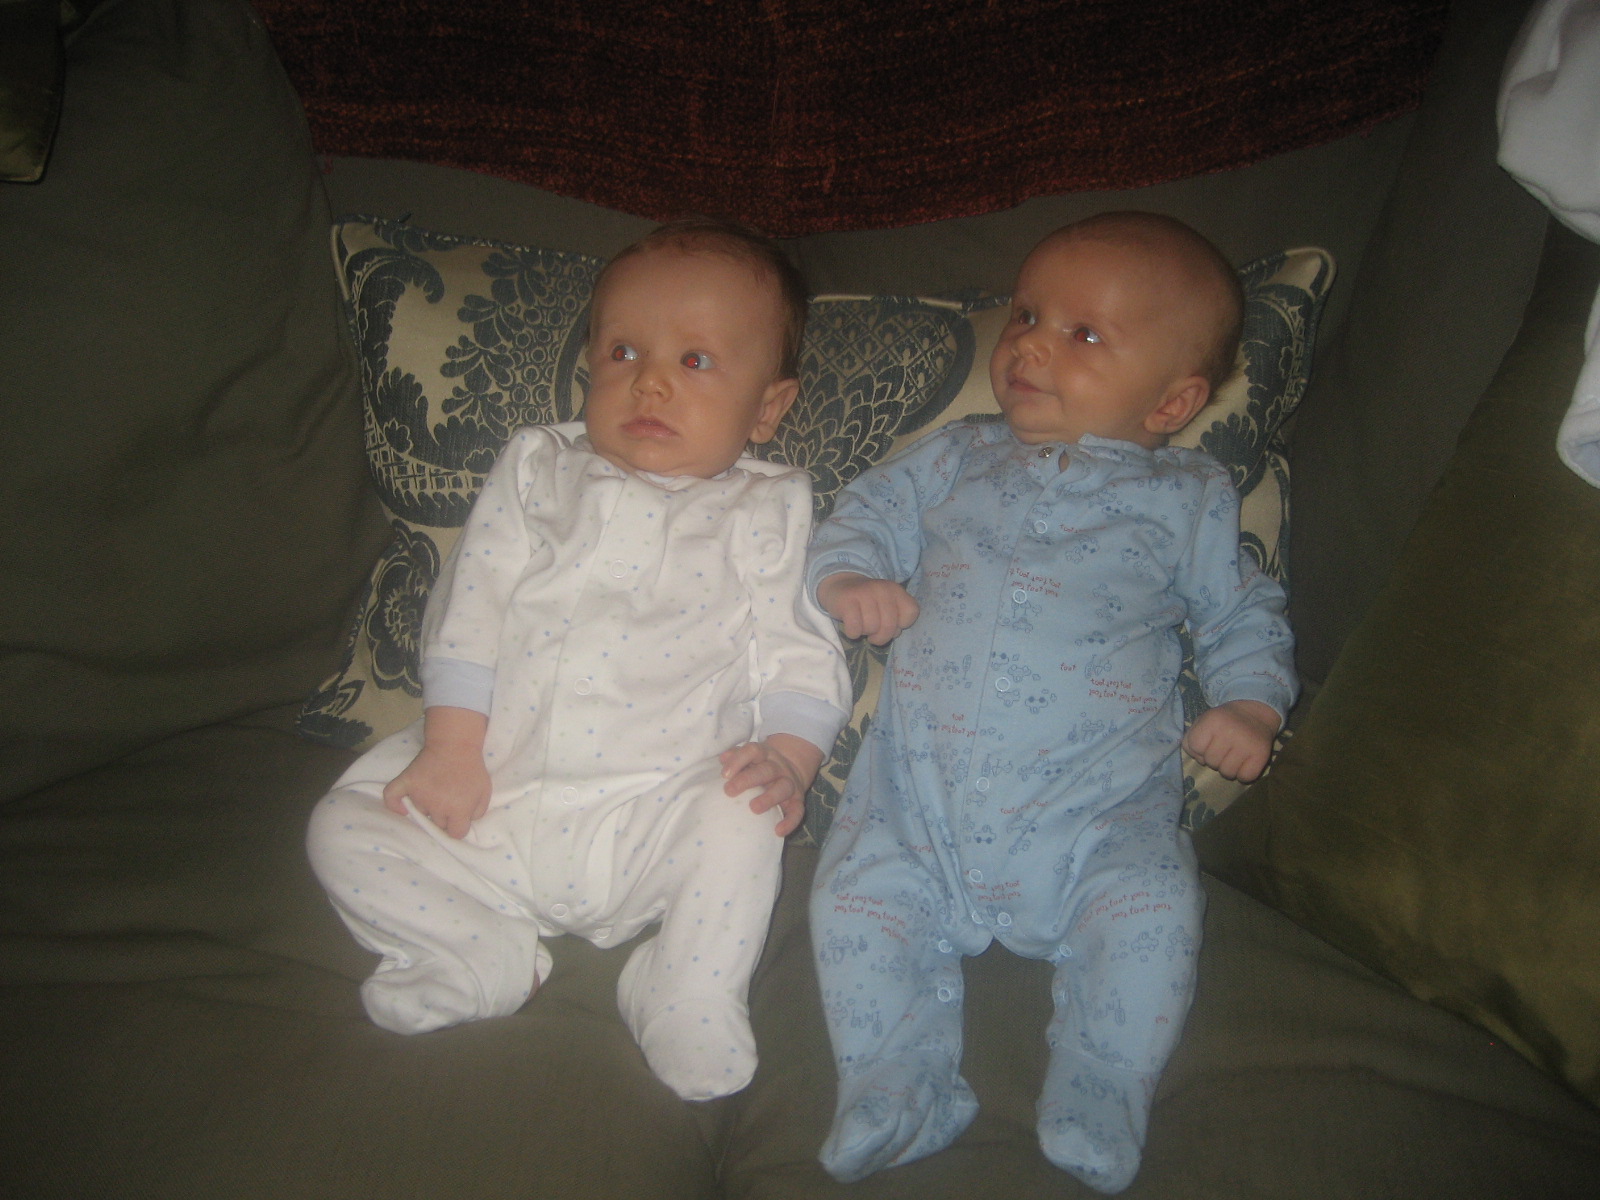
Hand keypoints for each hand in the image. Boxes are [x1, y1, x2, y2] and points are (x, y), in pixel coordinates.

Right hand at [382, 707, 491, 838]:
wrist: (455, 744)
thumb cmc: (472, 768)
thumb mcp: (485, 792)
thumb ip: (477, 813)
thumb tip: (464, 824)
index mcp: (458, 810)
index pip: (455, 833)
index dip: (458, 826)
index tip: (459, 818)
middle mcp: (437, 806)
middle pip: (437, 824)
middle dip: (444, 816)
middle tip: (448, 799)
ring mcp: (419, 795)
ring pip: (420, 812)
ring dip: (426, 806)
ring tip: (435, 790)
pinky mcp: (407, 783)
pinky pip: (392, 798)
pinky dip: (395, 805)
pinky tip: (403, 809)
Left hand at [720, 733, 824, 836]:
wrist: (791, 769)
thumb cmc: (760, 766)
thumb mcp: (750, 758)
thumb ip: (736, 757)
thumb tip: (723, 758)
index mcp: (764, 755)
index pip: (753, 751)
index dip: (738, 760)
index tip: (724, 775)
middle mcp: (779, 767)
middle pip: (766, 770)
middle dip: (748, 780)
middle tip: (729, 791)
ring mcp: (789, 783)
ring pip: (783, 788)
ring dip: (769, 798)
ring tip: (753, 808)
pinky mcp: (798, 800)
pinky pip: (797, 811)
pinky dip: (789, 822)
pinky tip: (778, 831)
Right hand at [816, 572, 919, 643]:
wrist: (841, 586)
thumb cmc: (868, 603)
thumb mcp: (888, 606)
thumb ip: (897, 619)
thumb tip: (895, 632)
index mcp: (896, 590)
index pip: (911, 612)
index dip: (901, 624)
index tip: (890, 622)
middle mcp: (882, 589)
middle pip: (890, 626)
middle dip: (881, 636)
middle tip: (873, 633)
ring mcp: (864, 593)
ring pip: (872, 628)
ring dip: (865, 632)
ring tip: (862, 625)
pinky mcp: (847, 601)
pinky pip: (855, 628)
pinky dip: (853, 633)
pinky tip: (852, 627)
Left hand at [1181, 699, 1280, 782]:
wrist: (1256, 714)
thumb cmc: (1225, 720)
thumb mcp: (1203, 721)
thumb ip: (1191, 739)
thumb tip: (1198, 759)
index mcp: (1213, 720)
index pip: (1195, 746)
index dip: (1200, 748)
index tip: (1209, 743)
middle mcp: (1229, 731)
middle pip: (1211, 762)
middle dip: (1214, 759)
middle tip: (1223, 750)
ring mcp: (1246, 744)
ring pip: (1227, 773)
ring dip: (1228, 769)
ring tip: (1233, 757)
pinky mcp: (1261, 755)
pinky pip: (1245, 777)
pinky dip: (1243, 774)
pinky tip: (1244, 763)